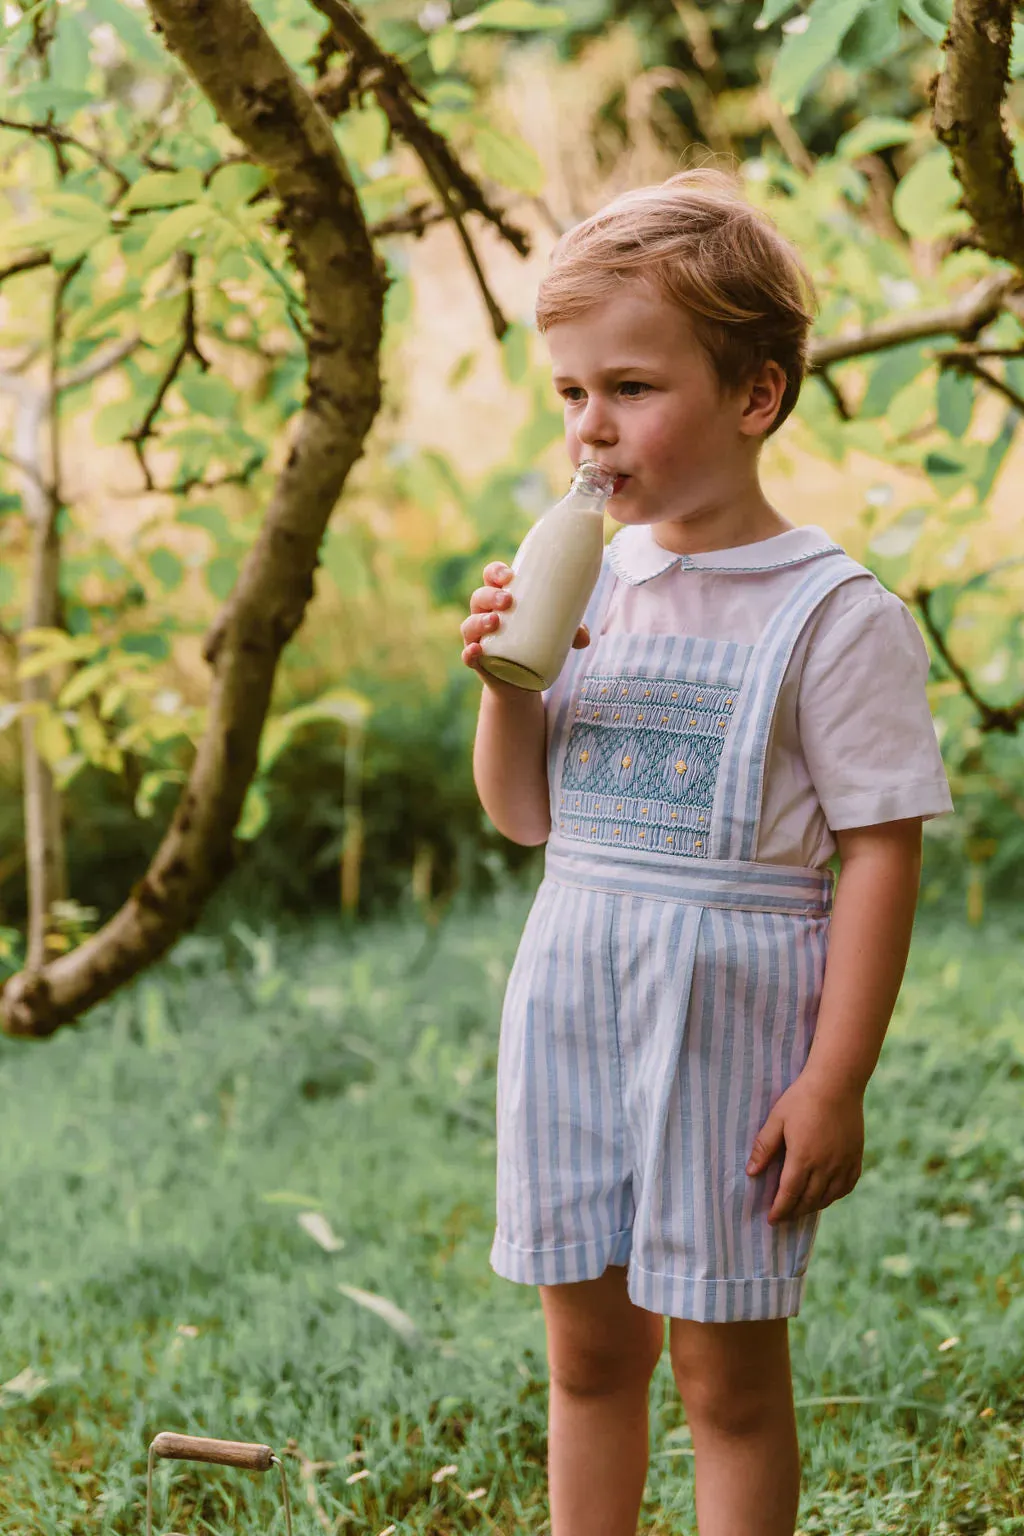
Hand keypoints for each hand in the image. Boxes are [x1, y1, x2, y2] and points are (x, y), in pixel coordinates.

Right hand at [460, 561, 589, 684]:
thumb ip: (572, 632)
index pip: (491, 577)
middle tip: (508, 600)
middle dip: (490, 595)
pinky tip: (476, 650)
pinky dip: (469, 653)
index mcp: (500, 600)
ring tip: (495, 621)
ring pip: (470, 624)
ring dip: (479, 620)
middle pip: (479, 597)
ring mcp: (478, 638)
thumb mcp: (556, 634)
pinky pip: (467, 655)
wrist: (522, 682)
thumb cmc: (537, 644)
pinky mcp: (478, 661)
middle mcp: (484, 615)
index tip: (509, 574)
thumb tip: (584, 637)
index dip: (496, 572)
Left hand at [745, 1073, 863, 1224]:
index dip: (780, 1210)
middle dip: (794, 1212)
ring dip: (813, 1206)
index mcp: (803, 1158)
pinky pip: (846, 1186)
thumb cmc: (802, 1098)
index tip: (772, 1220)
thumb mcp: (777, 1119)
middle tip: (783, 1216)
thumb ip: (764, 1147)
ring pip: (828, 1197)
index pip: (789, 1194)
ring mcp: (843, 1163)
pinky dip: (835, 1196)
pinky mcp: (856, 1157)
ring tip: (801, 1208)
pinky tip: (826, 1195)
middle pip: (809, 1200)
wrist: (837, 1083)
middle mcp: (825, 1166)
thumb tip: (751, 1173)